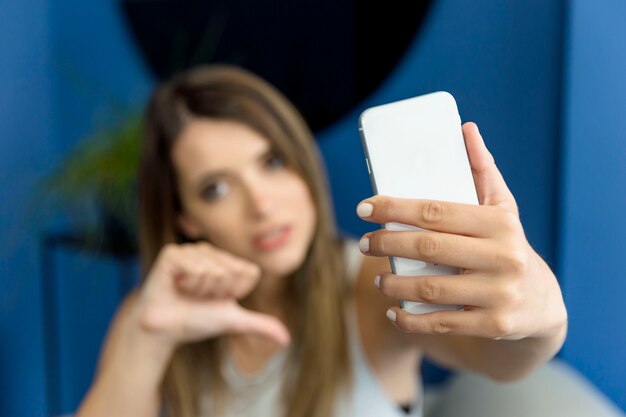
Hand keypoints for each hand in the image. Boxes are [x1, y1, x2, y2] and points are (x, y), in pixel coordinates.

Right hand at [134, 242, 289, 348]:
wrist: (163, 329)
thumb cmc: (196, 321)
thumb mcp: (233, 321)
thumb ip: (260, 324)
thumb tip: (286, 340)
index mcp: (229, 264)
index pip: (250, 273)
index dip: (235, 293)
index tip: (217, 300)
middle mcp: (212, 253)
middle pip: (233, 271)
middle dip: (217, 291)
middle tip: (198, 297)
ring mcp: (192, 251)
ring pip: (213, 270)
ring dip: (200, 289)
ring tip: (186, 292)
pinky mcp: (173, 253)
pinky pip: (193, 266)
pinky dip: (186, 282)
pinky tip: (175, 285)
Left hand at [356, 122, 566, 340]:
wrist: (541, 302)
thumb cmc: (508, 245)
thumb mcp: (502, 208)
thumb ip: (482, 171)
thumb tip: (465, 129)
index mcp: (500, 223)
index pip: (436, 212)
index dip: (395, 208)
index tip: (365, 208)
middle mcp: (503, 257)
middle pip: (428, 248)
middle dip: (387, 243)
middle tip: (365, 243)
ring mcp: (499, 293)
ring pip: (430, 288)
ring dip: (394, 283)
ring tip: (378, 277)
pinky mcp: (493, 324)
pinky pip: (441, 322)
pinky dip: (411, 318)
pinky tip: (393, 311)